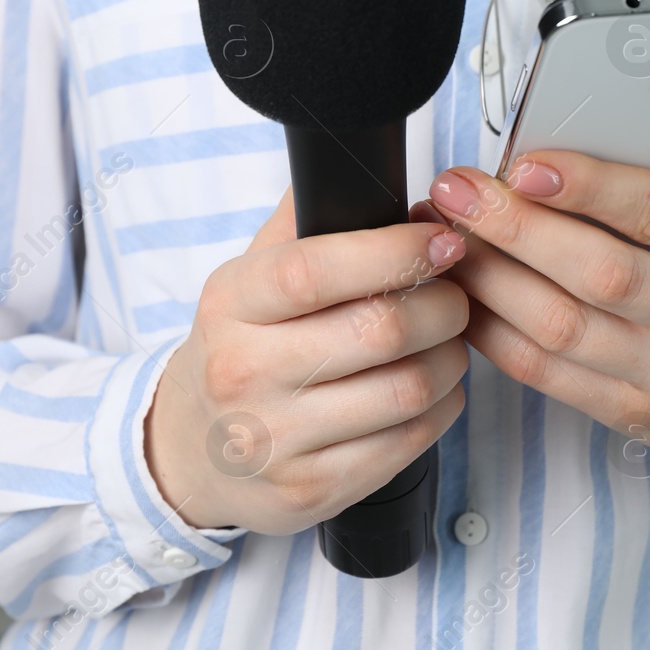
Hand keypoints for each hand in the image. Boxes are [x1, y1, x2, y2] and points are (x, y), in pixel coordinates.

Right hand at [145, 190, 469, 532]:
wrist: (192, 449)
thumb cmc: (242, 348)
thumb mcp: (249, 277)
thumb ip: (303, 222)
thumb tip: (359, 160)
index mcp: (232, 304)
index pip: (316, 270)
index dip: (394, 251)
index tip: (443, 239)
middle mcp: (244, 372)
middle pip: (379, 331)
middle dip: (443, 306)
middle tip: (457, 295)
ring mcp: (276, 439)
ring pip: (405, 390)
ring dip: (450, 360)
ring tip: (449, 343)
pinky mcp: (310, 489)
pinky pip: (407, 444)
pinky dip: (441, 410)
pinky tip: (434, 391)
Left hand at [420, 102, 649, 462]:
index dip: (590, 187)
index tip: (528, 164)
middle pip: (599, 272)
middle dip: (516, 227)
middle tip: (459, 190)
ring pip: (560, 324)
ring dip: (491, 277)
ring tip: (446, 235)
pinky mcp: (629, 412)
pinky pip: (545, 371)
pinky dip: (494, 331)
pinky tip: (464, 292)